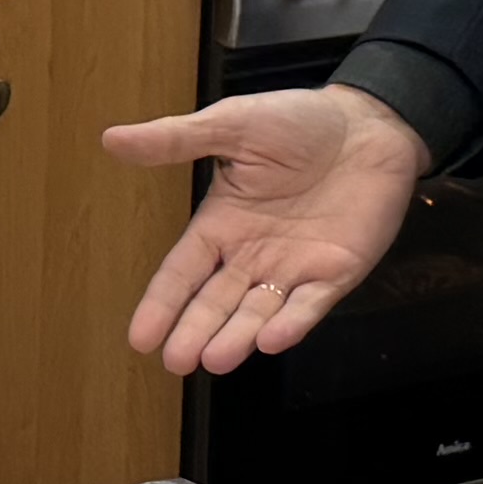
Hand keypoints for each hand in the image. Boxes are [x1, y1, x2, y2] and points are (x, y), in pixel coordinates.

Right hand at [107, 86, 424, 372]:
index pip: (183, 272)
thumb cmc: (300, 121)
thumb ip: (177, 140)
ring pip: (259, 312)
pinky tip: (272, 340)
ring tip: (215, 359)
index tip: (139, 339)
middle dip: (196, 332)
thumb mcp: (233, 125)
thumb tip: (111, 138)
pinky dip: (293, 323)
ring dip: (238, 337)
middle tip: (176, 362)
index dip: (162, 304)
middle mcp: (253, 255)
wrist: (371, 123)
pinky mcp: (337, 273)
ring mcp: (295, 268)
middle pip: (217, 302)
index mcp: (222, 224)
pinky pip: (311, 304)